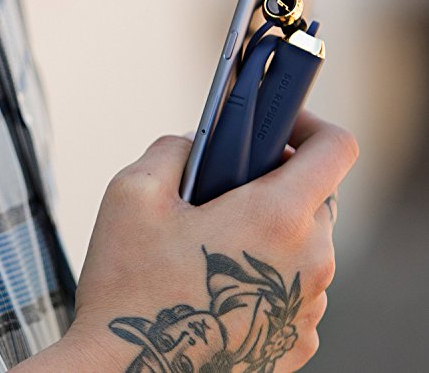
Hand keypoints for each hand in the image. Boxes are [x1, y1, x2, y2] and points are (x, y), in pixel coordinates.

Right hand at [70, 110, 357, 371]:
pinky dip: (270, 268)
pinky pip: (296, 282)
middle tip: (228, 186)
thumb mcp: (133, 193)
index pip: (334, 149)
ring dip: (272, 226)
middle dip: (276, 179)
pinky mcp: (295, 338)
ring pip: (307, 239)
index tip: (277, 129)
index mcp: (277, 218)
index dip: (309, 125)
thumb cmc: (129, 290)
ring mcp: (306, 306)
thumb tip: (196, 143)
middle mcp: (309, 263)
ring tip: (218, 236)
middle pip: (317, 194)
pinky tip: (222, 278)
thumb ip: (172, 149)